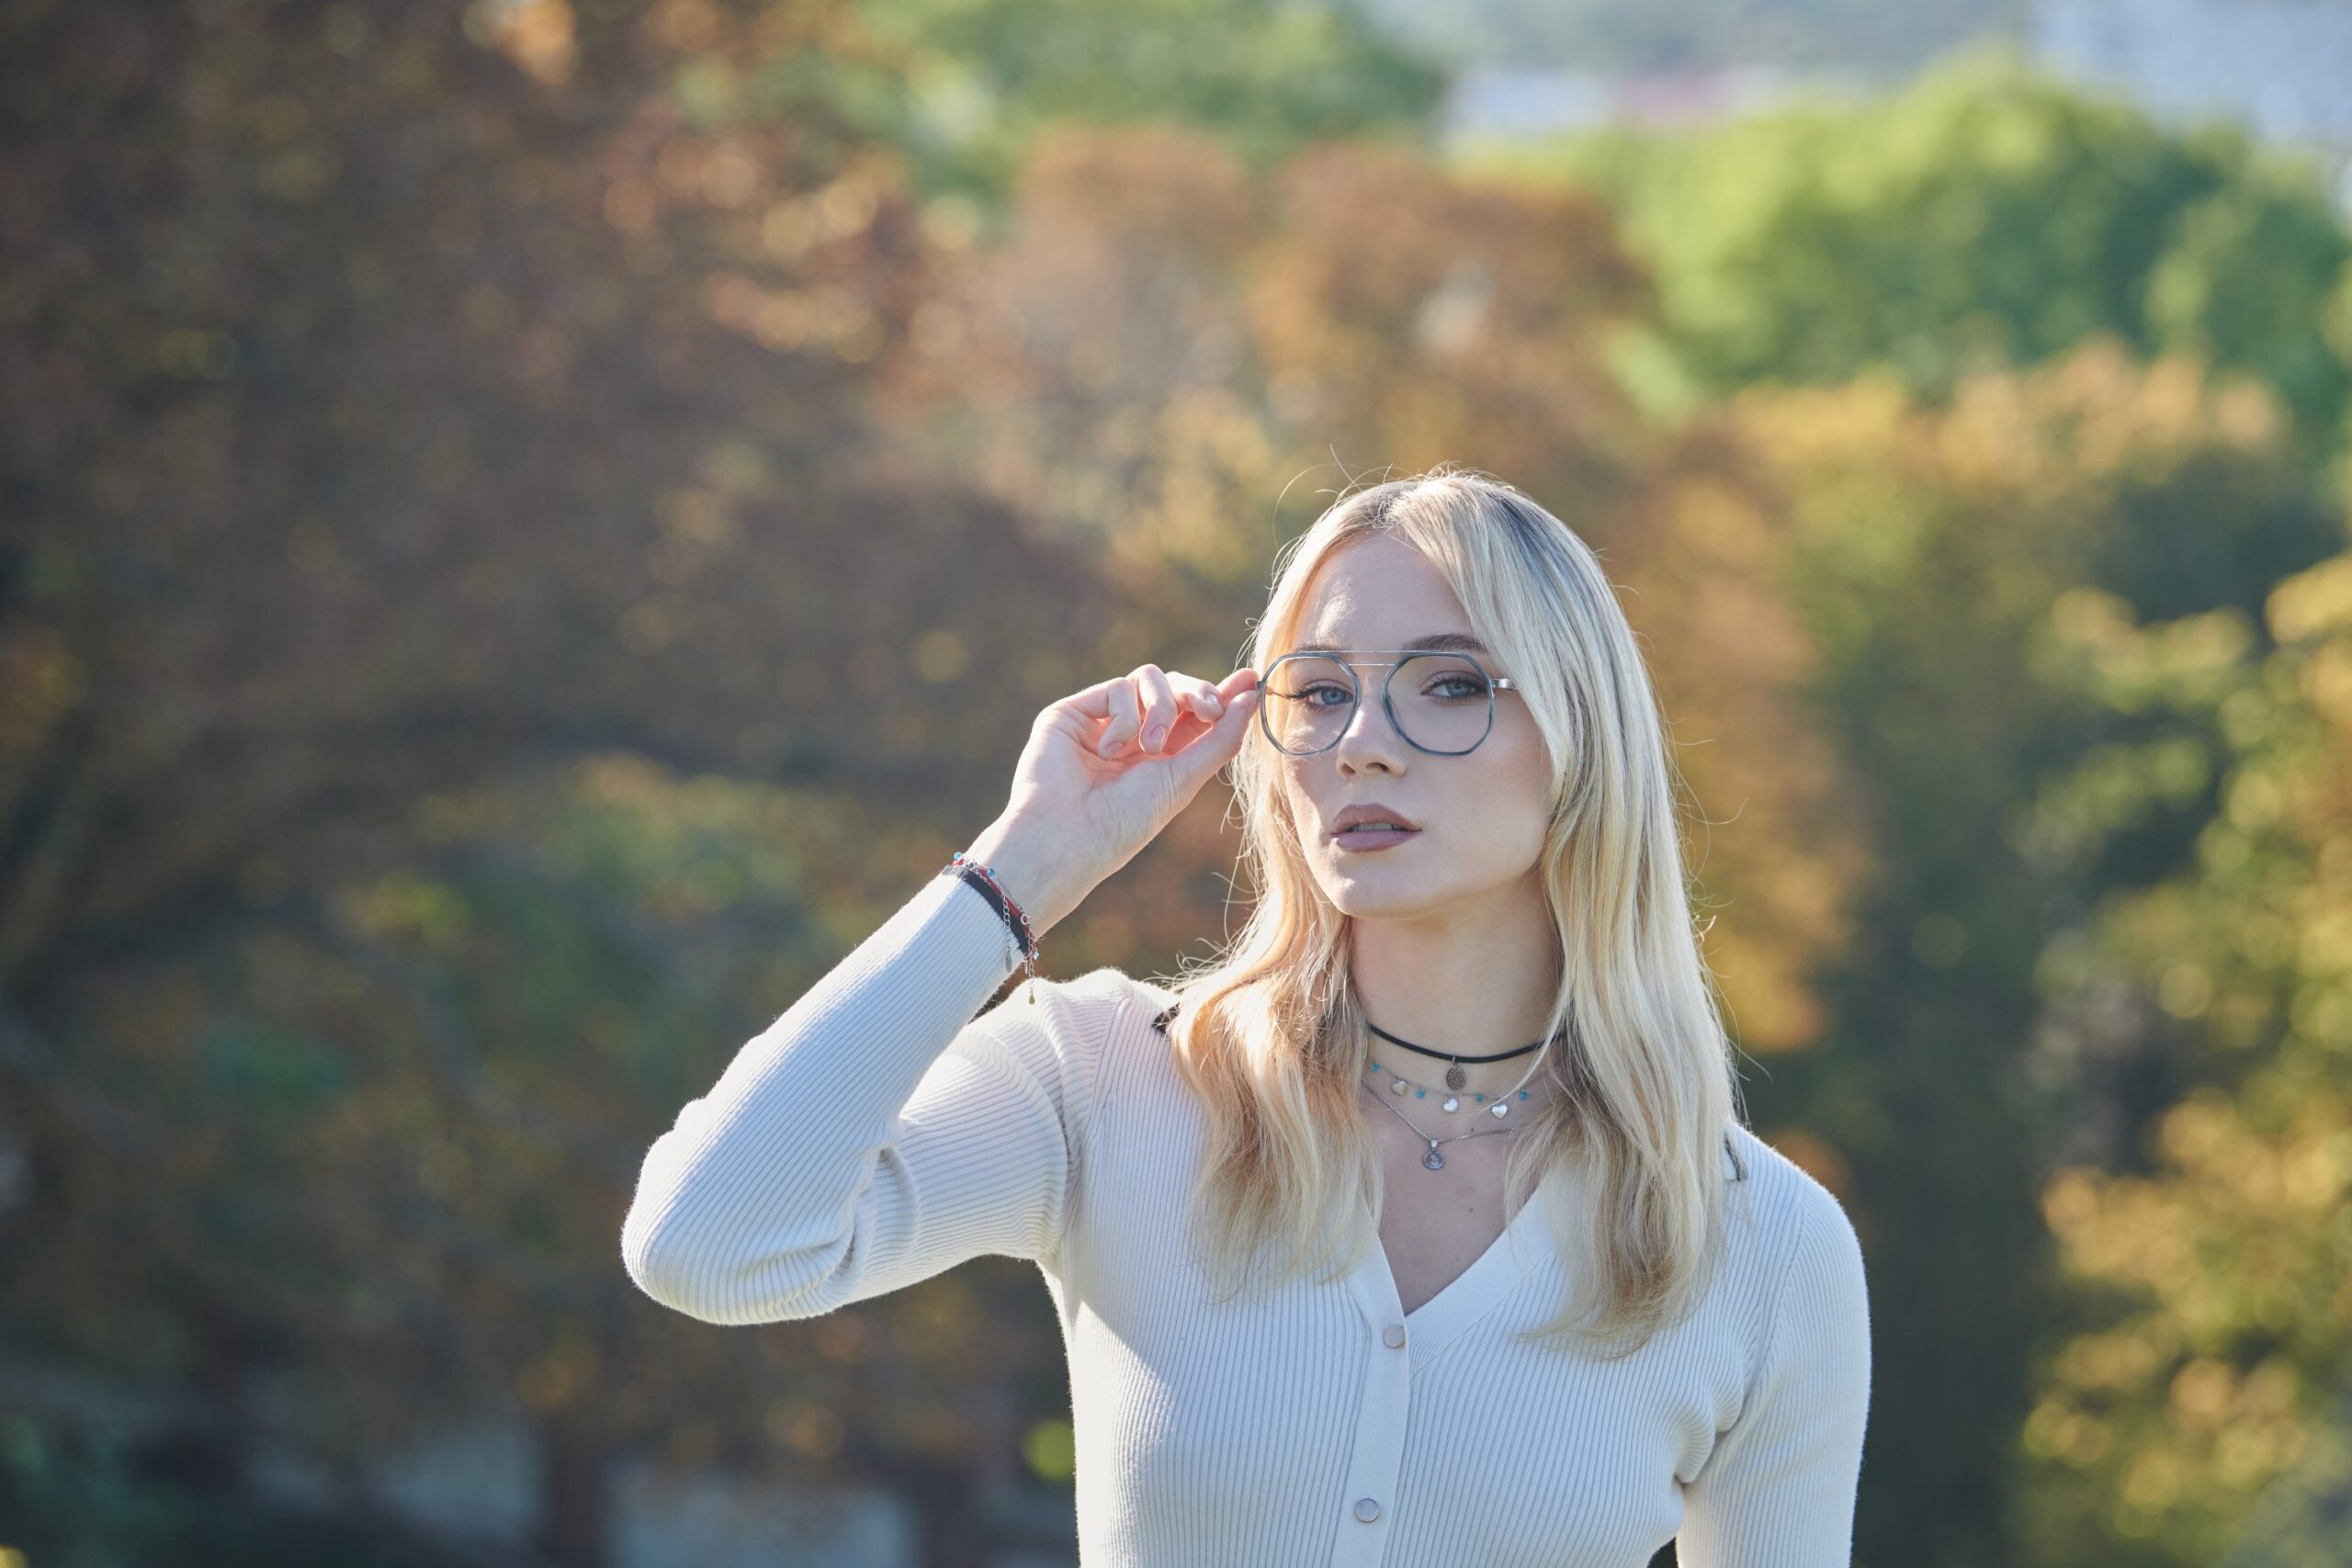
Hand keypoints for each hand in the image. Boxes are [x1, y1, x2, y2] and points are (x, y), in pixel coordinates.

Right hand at [968, 664, 1263, 936]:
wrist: (1069, 836)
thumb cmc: (1125, 821)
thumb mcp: (1183, 779)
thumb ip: (1219, 739)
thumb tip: (1251, 697)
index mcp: (1162, 756)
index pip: (1195, 714)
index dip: (1222, 695)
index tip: (1249, 681)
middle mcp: (1132, 736)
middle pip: (1176, 687)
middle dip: (1197, 694)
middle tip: (1209, 709)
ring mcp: (1101, 721)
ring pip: (1148, 678)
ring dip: (1159, 708)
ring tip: (1149, 748)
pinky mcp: (1073, 712)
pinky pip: (1117, 688)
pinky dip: (1123, 718)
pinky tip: (1108, 753)